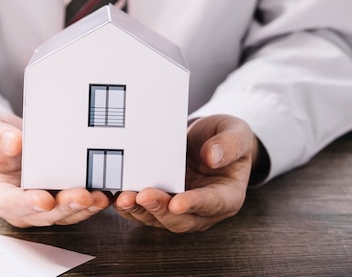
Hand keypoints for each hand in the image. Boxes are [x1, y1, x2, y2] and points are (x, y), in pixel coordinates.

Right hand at [0, 112, 110, 226]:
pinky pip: (77, 205)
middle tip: (83, 196)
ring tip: (100, 197)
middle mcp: (19, 206)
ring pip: (64, 214)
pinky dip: (92, 201)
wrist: (5, 141)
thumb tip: (14, 143)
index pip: (9, 203)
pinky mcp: (60, 198)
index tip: (44, 200)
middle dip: (64, 207)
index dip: (27, 204)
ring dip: (84, 208)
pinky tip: (107, 192)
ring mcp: (41, 205)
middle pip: (42, 214)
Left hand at [114, 115, 264, 232]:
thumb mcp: (237, 133)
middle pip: (181, 219)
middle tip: (142, 196)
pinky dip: (129, 205)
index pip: (212, 204)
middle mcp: (203, 209)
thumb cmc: (227, 137)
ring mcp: (179, 207)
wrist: (211, 139)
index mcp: (227, 195)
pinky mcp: (161, 201)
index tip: (177, 202)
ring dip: (139, 210)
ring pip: (158, 218)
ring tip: (123, 198)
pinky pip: (144, 209)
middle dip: (160, 209)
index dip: (194, 204)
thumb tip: (212, 157)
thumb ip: (230, 144)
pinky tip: (114, 195)